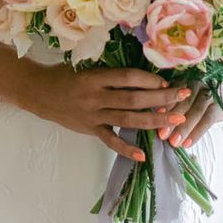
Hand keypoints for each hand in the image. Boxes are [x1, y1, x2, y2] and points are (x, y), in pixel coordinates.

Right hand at [28, 64, 191, 161]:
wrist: (39, 92)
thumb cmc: (66, 75)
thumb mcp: (86, 67)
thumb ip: (110, 74)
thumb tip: (142, 77)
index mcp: (95, 77)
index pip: (127, 77)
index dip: (149, 79)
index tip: (166, 80)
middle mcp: (95, 96)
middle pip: (133, 99)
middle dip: (161, 97)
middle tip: (183, 96)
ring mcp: (92, 115)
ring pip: (128, 119)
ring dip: (154, 120)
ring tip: (176, 120)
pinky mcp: (89, 129)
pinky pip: (110, 141)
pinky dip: (126, 148)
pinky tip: (142, 155)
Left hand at [157, 84, 222, 148]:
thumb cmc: (197, 93)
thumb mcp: (185, 90)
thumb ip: (172, 99)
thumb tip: (154, 117)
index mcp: (186, 76)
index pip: (174, 89)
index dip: (166, 102)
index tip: (155, 115)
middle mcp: (199, 82)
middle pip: (184, 101)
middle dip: (172, 119)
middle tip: (162, 134)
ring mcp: (211, 93)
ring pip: (196, 111)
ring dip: (184, 128)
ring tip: (174, 143)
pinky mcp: (221, 106)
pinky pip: (208, 120)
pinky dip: (197, 133)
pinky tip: (187, 144)